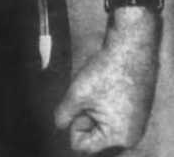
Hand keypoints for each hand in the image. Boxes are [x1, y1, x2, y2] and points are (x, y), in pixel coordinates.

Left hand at [55, 15, 159, 152]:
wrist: (130, 48)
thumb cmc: (104, 72)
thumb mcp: (77, 94)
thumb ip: (64, 114)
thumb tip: (58, 126)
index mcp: (119, 138)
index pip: (84, 145)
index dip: (75, 124)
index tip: (80, 104)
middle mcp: (130, 136)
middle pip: (94, 136)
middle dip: (86, 117)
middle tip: (91, 95)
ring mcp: (135, 123)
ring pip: (101, 124)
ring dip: (94, 109)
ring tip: (100, 89)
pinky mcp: (135, 110)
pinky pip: (112, 114)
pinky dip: (104, 102)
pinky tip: (108, 85)